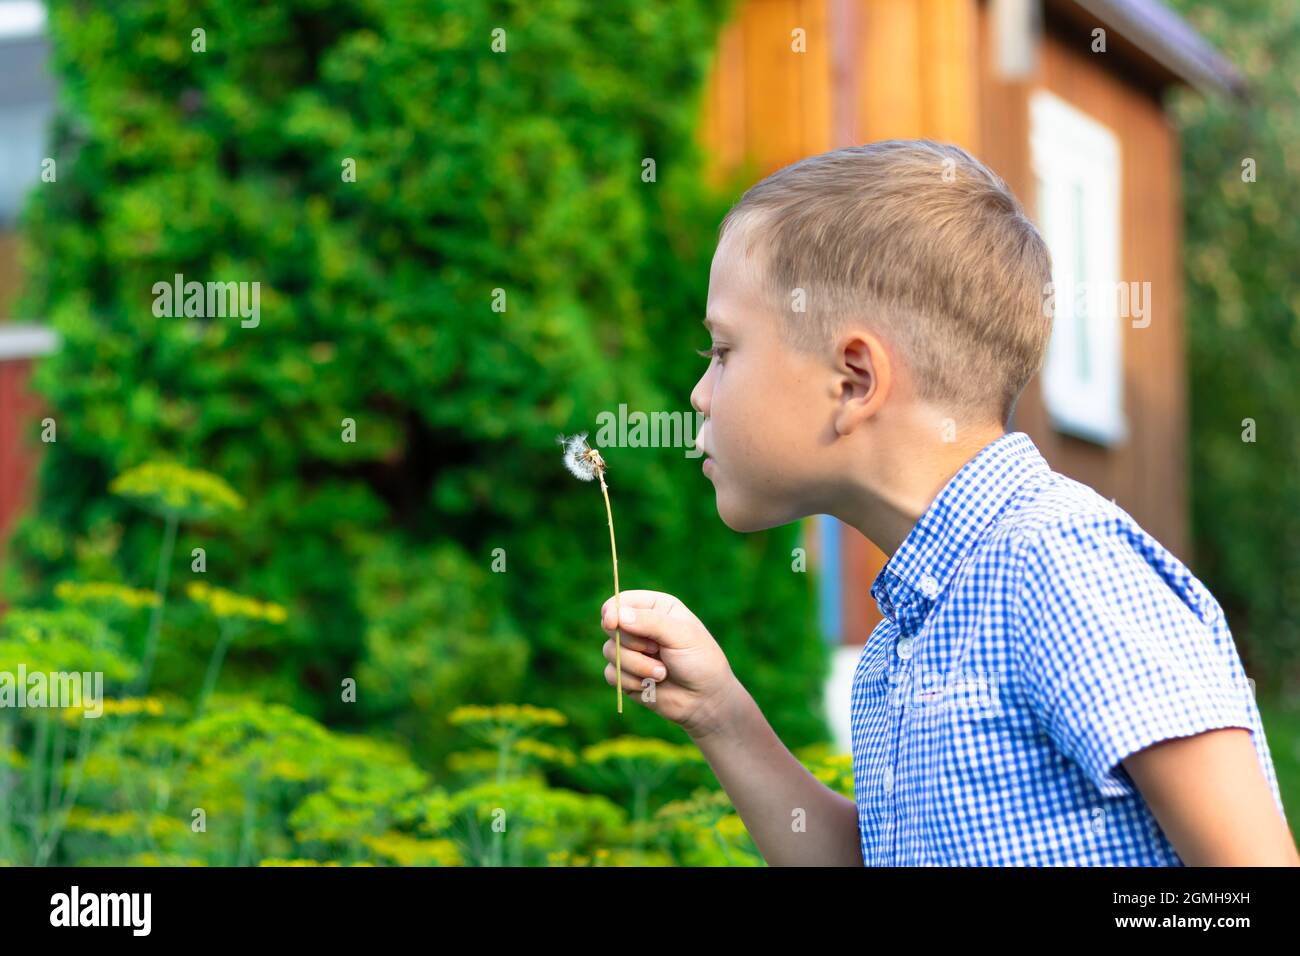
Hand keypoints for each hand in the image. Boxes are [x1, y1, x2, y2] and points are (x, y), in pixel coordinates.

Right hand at [600, 589, 741, 739]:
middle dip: (632, 644)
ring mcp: (632, 651)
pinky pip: (611, 674)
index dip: (612, 612)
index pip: (621, 601)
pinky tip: (652, 685)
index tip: (612, 624)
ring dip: (636, 666)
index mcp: (655, 608)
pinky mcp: (626, 674)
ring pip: (610, 652)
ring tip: (662, 673)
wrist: (705, 699)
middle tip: (657, 650)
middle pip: (610, 627)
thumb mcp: (681, 635)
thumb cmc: (700, 661)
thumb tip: (617, 616)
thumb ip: (650, 622)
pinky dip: (631, 681)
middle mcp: (640, 626)